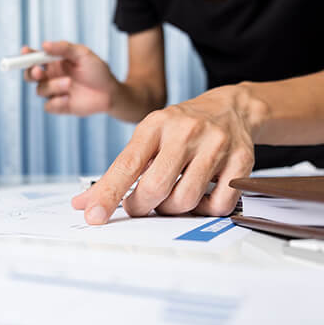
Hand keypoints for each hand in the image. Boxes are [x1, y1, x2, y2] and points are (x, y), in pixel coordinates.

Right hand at [23, 41, 120, 115]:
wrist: (109, 92)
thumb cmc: (96, 70)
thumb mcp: (83, 54)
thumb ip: (64, 48)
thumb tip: (44, 45)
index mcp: (53, 63)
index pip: (34, 58)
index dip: (26, 55)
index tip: (25, 52)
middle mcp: (50, 77)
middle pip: (30, 76)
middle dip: (31, 73)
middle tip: (39, 71)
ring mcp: (54, 92)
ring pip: (40, 90)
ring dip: (53, 86)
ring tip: (69, 83)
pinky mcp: (59, 106)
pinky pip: (48, 106)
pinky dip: (56, 101)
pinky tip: (68, 99)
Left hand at [71, 85, 256, 223]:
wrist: (231, 108)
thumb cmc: (179, 129)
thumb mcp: (146, 139)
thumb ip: (117, 172)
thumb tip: (82, 203)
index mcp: (155, 125)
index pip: (127, 165)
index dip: (108, 194)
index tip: (93, 216)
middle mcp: (186, 132)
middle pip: (156, 188)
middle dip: (141, 206)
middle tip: (140, 205)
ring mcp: (216, 145)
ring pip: (185, 200)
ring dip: (171, 209)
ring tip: (171, 196)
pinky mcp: (241, 161)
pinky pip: (217, 205)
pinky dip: (204, 210)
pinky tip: (200, 196)